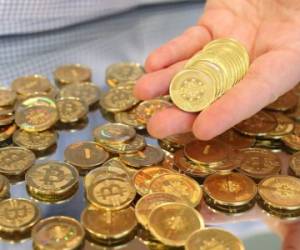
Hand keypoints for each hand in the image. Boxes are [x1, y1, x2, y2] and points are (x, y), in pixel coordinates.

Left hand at [134, 0, 299, 139]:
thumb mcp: (297, 18)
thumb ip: (289, 34)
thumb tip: (264, 59)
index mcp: (287, 57)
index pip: (257, 91)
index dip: (230, 111)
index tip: (202, 130)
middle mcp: (256, 58)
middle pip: (217, 92)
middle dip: (185, 111)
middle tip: (158, 126)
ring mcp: (231, 43)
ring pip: (197, 68)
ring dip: (168, 82)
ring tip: (142, 91)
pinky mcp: (213, 26)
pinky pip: (191, 42)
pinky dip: (172, 53)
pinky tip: (154, 64)